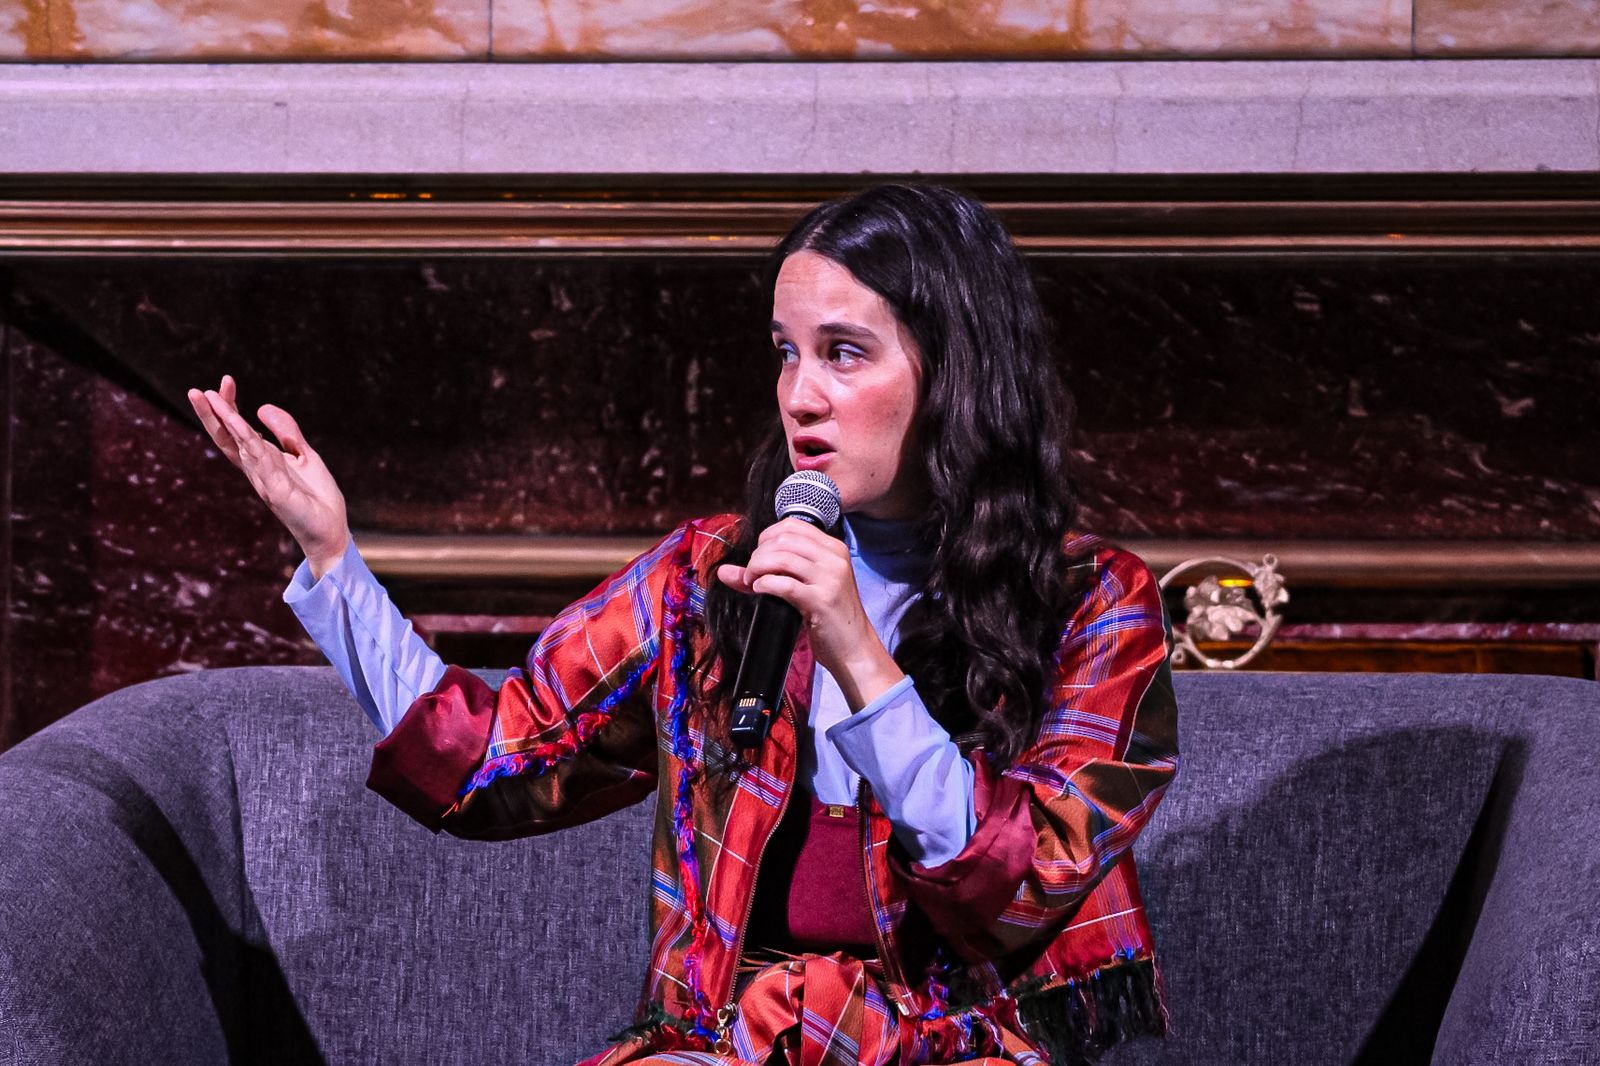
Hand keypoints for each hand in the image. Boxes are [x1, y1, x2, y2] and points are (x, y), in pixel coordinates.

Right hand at [186, 375, 349, 577]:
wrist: (330, 530)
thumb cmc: (316, 497)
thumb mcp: (304, 455)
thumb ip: (286, 432)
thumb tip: (261, 407)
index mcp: (262, 460)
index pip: (237, 430)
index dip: (228, 407)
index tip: (225, 381)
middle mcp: (257, 468)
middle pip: (226, 437)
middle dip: (211, 414)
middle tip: (195, 390)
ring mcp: (263, 479)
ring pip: (237, 444)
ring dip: (223, 420)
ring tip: (208, 397)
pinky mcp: (276, 489)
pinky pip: (259, 460)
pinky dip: (247, 440)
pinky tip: (238, 422)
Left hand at [716, 518, 903, 710]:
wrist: (854, 647)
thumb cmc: (828, 616)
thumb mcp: (805, 587)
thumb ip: (769, 573)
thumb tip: (723, 571)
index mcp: (833, 548)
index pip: (792, 525)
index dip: (766, 537)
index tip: (758, 556)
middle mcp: (834, 557)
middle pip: (784, 539)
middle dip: (758, 554)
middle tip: (751, 574)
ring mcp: (830, 578)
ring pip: (782, 558)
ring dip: (758, 568)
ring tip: (753, 583)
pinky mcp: (822, 600)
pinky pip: (785, 584)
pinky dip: (766, 584)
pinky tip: (760, 590)